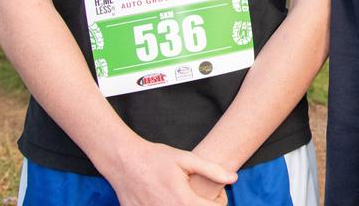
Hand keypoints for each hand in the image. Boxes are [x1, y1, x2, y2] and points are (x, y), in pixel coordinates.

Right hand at [104, 140, 236, 205]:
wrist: (124, 161)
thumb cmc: (157, 158)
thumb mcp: (186, 159)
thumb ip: (212, 170)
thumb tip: (234, 179)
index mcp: (183, 200)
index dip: (219, 202)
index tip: (216, 194)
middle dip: (204, 205)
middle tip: (200, 194)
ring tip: (184, 195)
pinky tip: (166, 197)